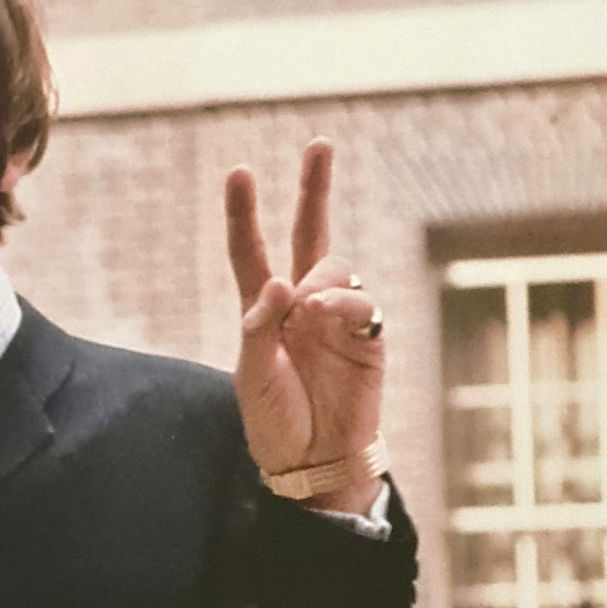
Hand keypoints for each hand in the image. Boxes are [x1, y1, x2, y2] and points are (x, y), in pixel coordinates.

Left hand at [224, 137, 385, 512]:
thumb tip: (280, 282)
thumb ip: (259, 329)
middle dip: (314, 190)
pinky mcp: (368, 336)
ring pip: (334, 266)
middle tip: (319, 144)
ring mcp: (336, 318)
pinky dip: (343, 301)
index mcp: (263, 312)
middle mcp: (300, 306)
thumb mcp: (252, 380)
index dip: (244, 214)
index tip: (239, 172)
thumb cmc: (276, 423)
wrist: (315, 463)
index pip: (251, 253)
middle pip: (307, 235)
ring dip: (319, 278)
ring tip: (307, 311)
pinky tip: (327, 314)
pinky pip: (361, 300)